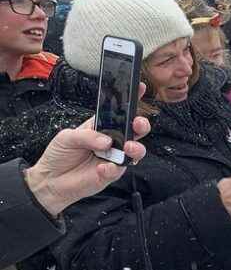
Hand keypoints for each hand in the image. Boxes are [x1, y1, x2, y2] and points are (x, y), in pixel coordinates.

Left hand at [26, 85, 150, 215]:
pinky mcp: (112, 174)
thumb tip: (107, 141)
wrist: (51, 180)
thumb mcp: (67, 137)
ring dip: (136, 148)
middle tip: (137, 123)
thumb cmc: (59, 154)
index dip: (131, 100)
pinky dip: (112, 168)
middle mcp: (112, 141)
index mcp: (101, 127)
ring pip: (136, 151)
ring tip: (128, 147)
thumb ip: (87, 135)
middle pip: (135, 130)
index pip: (119, 112)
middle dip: (141, 124)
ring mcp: (114, 157)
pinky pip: (119, 170)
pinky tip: (102, 168)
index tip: (139, 88)